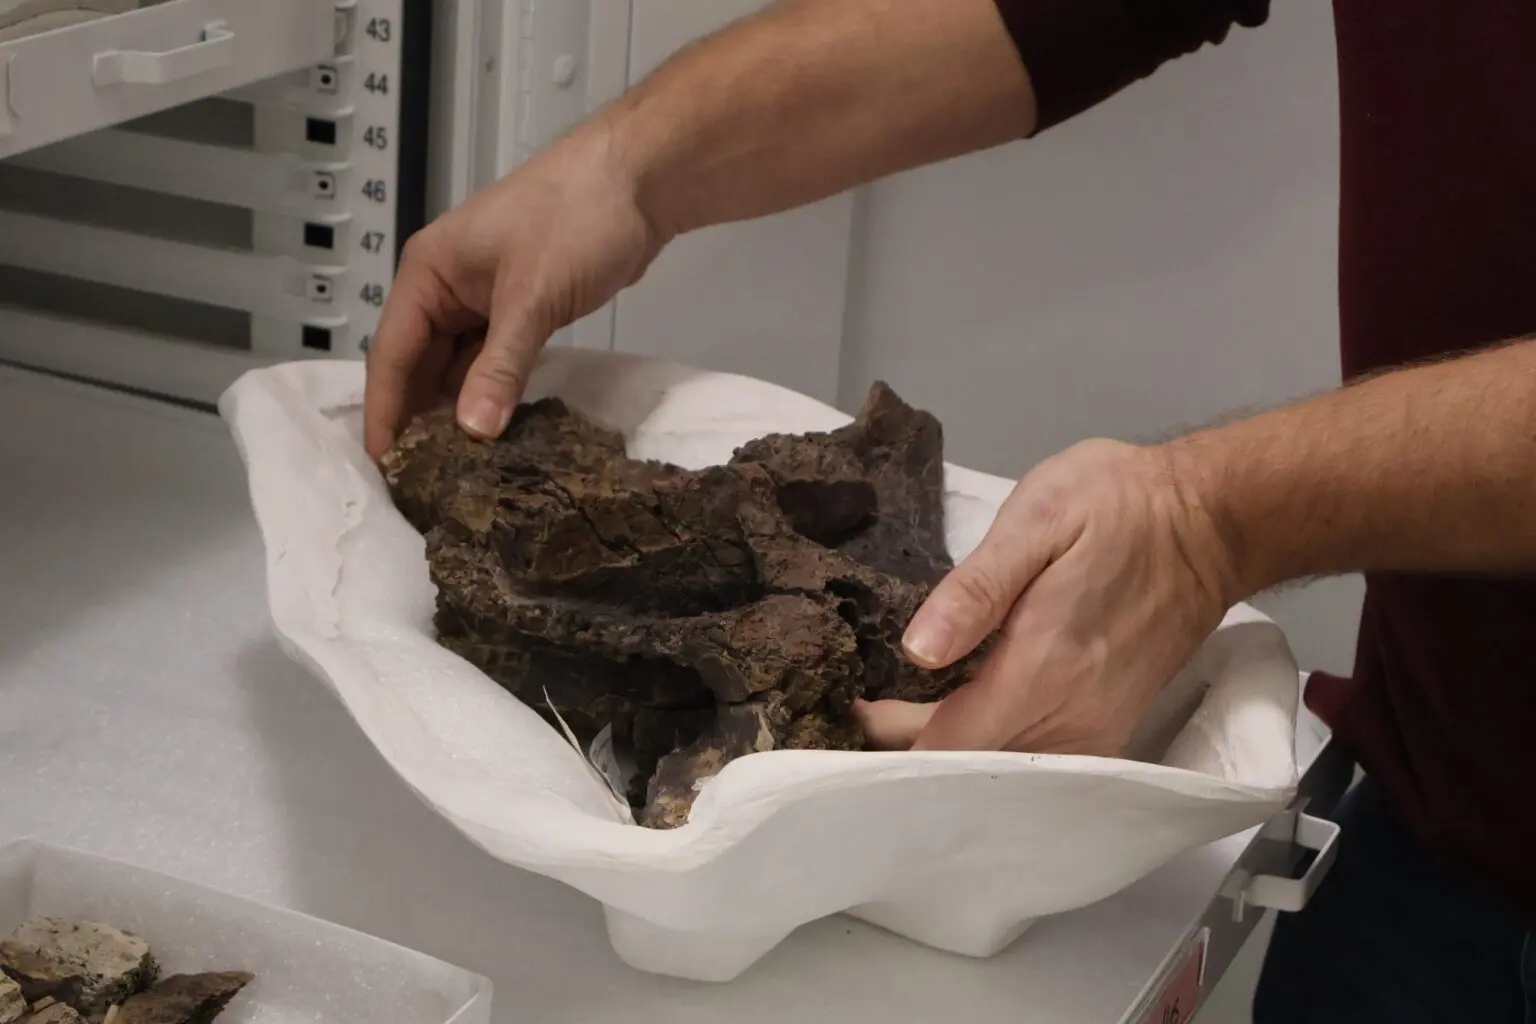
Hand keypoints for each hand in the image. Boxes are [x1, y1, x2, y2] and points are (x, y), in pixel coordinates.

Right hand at [363, 123, 667, 459]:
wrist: (641, 179)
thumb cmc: (575, 220)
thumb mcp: (532, 299)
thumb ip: (499, 368)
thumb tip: (471, 431)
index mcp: (428, 271)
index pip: (392, 352)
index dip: (387, 410)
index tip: (385, 465)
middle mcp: (447, 284)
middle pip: (421, 362)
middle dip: (420, 416)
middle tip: (422, 479)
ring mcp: (485, 295)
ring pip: (459, 362)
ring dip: (458, 407)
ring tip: (455, 467)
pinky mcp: (523, 305)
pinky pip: (494, 356)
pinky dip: (492, 389)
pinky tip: (495, 429)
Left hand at [856, 439, 1236, 756]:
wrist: (1211, 522)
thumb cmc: (1120, 506)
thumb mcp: (1039, 518)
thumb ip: (976, 590)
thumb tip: (917, 651)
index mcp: (1041, 670)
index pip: (946, 743)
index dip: (891, 733)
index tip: (855, 701)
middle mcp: (1071, 717)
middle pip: (969, 761)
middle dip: (912, 739)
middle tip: (868, 698)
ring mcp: (1097, 729)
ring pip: (1002, 765)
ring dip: (952, 743)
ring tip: (905, 703)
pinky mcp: (1113, 726)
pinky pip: (1038, 757)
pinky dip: (996, 742)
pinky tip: (967, 708)